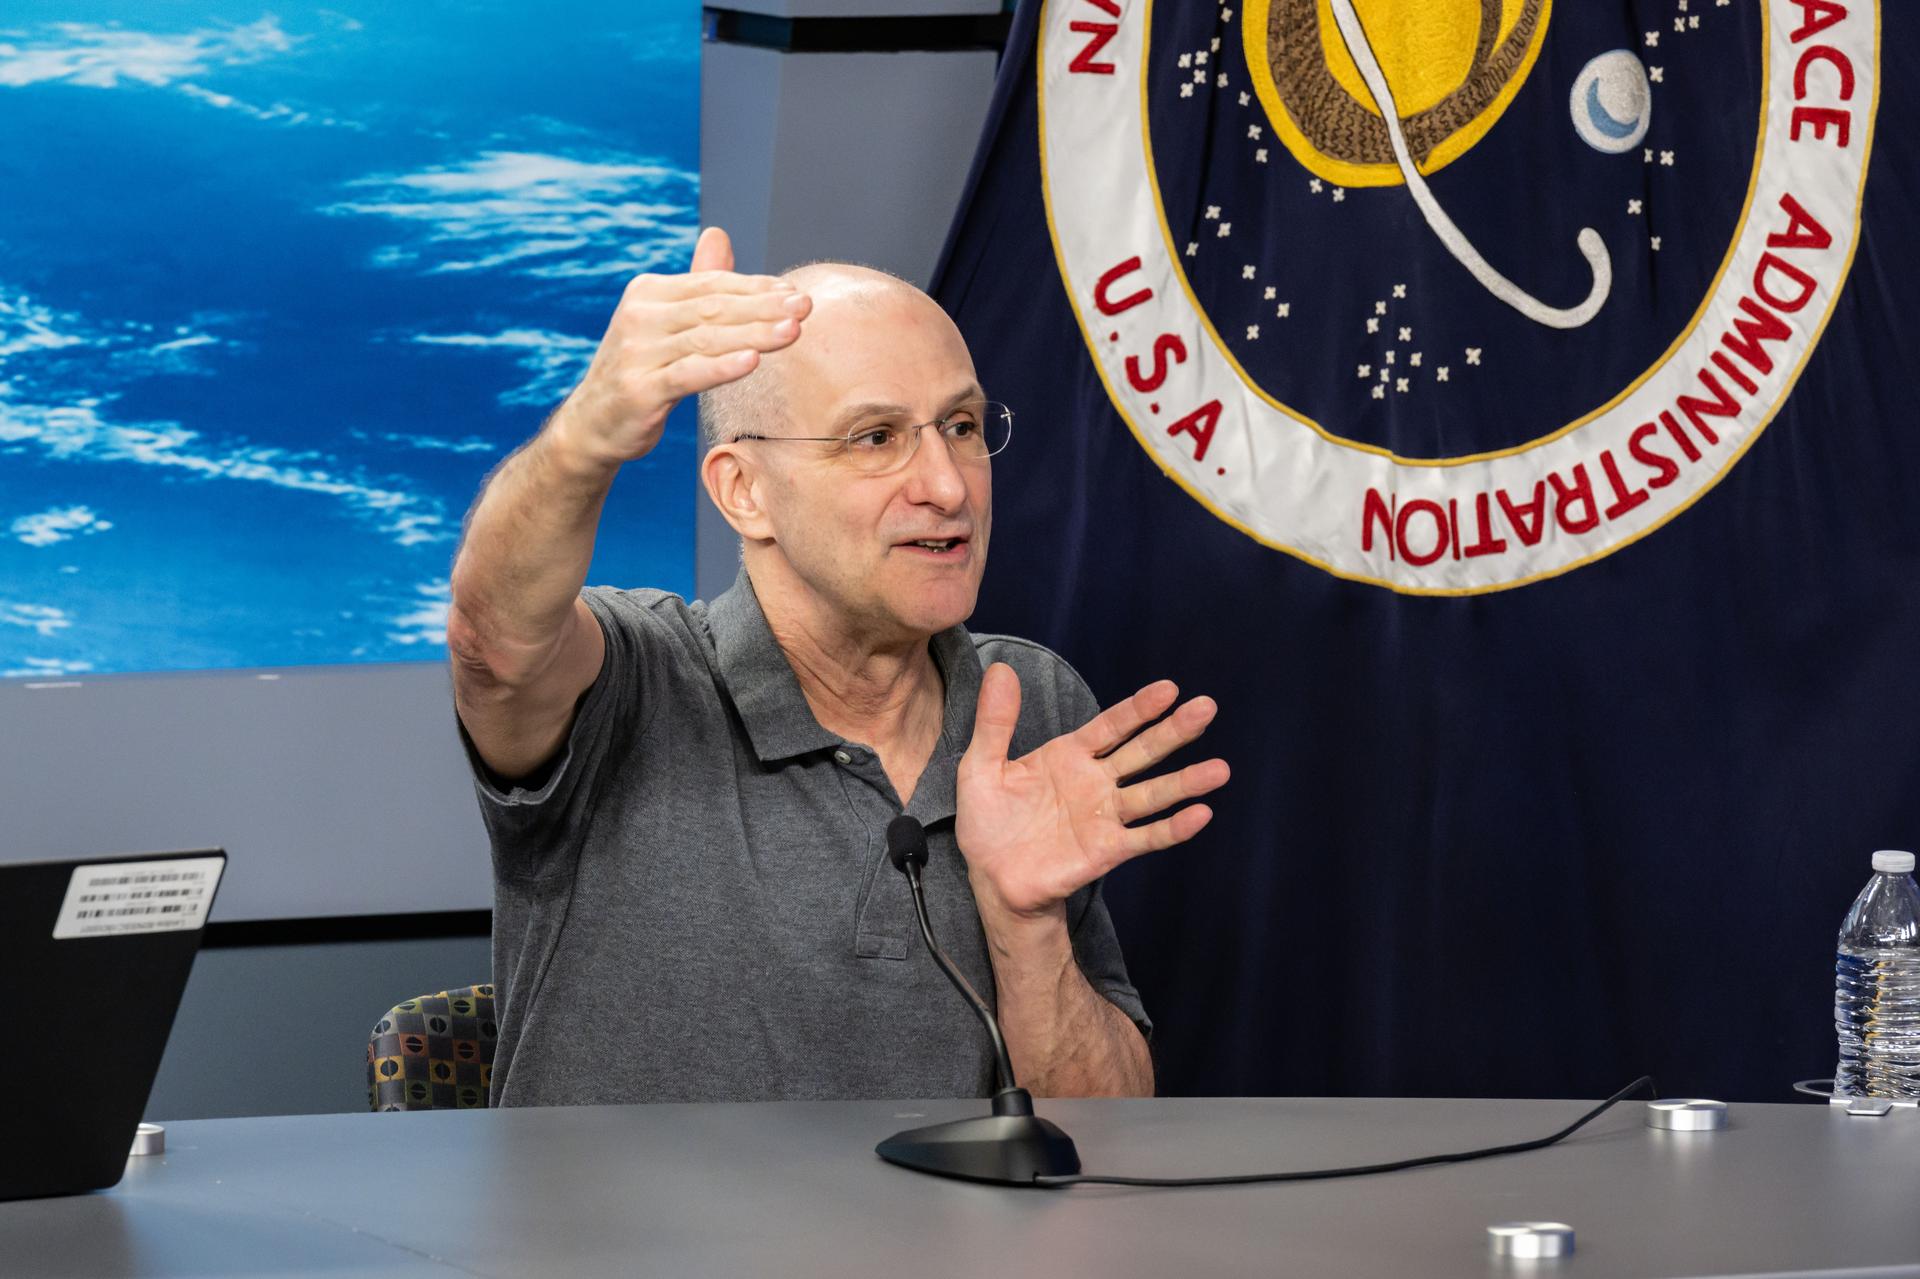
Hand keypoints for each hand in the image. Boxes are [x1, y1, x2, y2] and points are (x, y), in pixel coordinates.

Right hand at [547, 226, 811, 468]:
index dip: (756, 287)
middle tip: (805, 306)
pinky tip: (753, 362)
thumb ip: (697, 285)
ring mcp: (638, 352)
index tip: (794, 292)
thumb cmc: (642, 371)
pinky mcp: (640, 389)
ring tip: (793, 331)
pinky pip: (688, 374)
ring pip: (706, 339)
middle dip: (764, 306)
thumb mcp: (667, 323)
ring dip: (754, 334)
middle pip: (714, 308)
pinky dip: (721, 367)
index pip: (712, 285)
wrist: (593, 424)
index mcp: (649, 293)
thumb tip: (719, 234)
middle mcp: (640, 315)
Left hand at [955, 664, 1229, 924]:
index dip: (1140, 708)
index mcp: (1070, 756)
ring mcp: (1105, 816)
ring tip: (1220, 769)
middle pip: (1143, 751)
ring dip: (1187, 781)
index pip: (1112, 725)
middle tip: (1207, 707)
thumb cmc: (988, 823)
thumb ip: (995, 722)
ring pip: (1153, 793)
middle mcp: (1096, 782)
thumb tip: (1000, 669)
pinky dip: (1173, 828)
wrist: (992, 879)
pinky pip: (1146, 837)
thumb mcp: (982, 766)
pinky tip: (1201, 815)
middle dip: (1174, 731)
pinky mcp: (1107, 849)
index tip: (1169, 689)